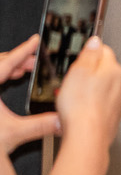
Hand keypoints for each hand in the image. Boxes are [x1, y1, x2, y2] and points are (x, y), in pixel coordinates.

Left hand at [0, 37, 56, 153]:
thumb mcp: (15, 132)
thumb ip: (41, 125)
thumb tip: (62, 120)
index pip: (6, 64)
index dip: (23, 51)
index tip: (34, 42)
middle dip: (20, 60)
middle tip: (37, 61)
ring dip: (11, 68)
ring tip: (26, 70)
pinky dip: (3, 76)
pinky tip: (11, 81)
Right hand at [52, 38, 120, 152]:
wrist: (87, 136)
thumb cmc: (81, 106)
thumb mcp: (79, 71)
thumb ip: (89, 53)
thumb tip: (96, 40)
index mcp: (113, 69)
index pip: (103, 50)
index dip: (86, 53)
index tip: (76, 61)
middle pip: (102, 70)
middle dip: (87, 73)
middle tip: (72, 81)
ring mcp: (118, 101)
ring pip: (101, 88)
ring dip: (88, 90)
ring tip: (73, 97)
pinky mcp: (112, 115)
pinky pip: (100, 104)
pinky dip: (90, 104)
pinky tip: (79, 109)